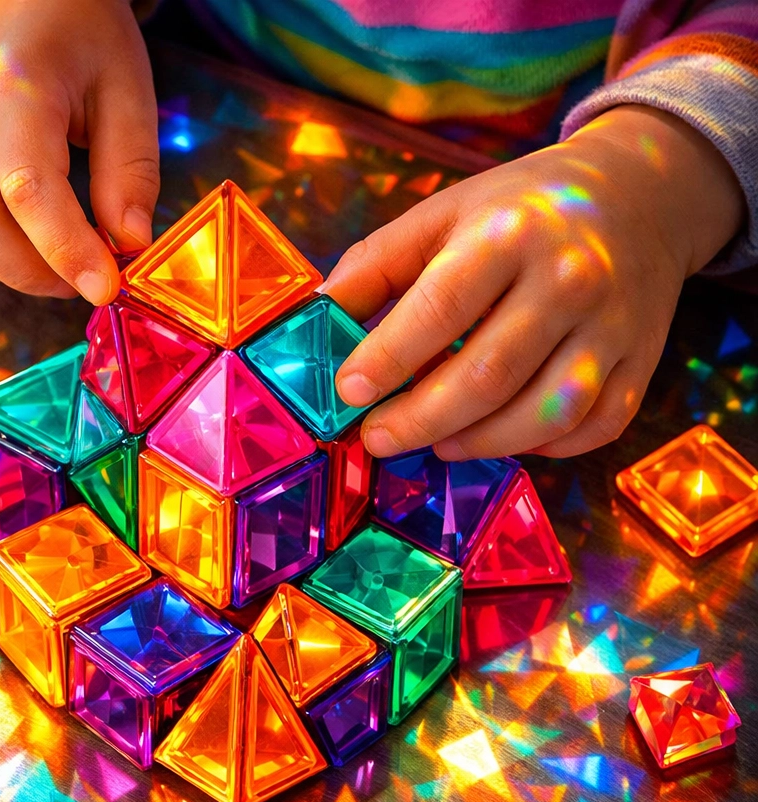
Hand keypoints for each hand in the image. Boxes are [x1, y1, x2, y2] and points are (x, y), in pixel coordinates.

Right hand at [0, 0, 157, 302]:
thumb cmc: (84, 39)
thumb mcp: (128, 91)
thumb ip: (130, 171)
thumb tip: (127, 245)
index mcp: (14, 84)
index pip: (28, 189)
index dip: (66, 251)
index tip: (103, 288)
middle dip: (29, 272)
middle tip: (75, 280)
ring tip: (38, 266)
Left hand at [325, 105, 744, 458]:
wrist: (640, 196)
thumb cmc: (519, 211)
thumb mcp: (442, 214)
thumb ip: (375, 267)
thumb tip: (317, 323)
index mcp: (509, 233)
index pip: (442, 307)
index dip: (388, 358)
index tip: (347, 392)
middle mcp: (569, 279)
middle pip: (488, 376)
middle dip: (420, 420)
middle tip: (378, 438)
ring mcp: (612, 326)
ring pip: (542, 415)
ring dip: (477, 444)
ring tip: (436, 442)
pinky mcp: (642, 362)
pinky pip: (591, 428)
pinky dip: (542, 448)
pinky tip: (501, 436)